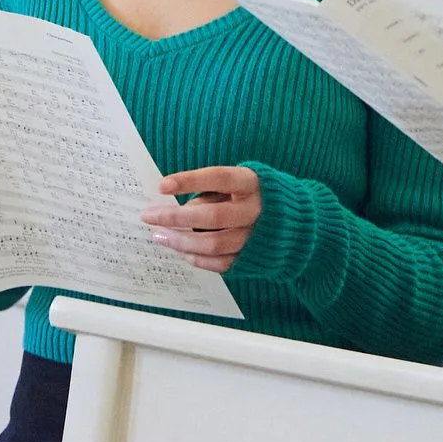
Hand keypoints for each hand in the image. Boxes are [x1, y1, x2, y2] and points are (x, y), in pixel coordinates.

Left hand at [144, 167, 258, 272]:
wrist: (294, 220)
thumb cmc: (250, 195)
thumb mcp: (235, 182)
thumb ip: (209, 191)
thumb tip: (174, 205)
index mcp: (250, 183)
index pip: (219, 178)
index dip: (190, 181)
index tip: (162, 186)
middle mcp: (255, 210)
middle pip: (212, 216)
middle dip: (175, 217)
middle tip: (148, 216)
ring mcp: (255, 237)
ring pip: (214, 244)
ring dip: (182, 241)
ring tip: (159, 236)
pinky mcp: (252, 258)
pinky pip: (222, 263)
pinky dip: (199, 259)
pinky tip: (182, 252)